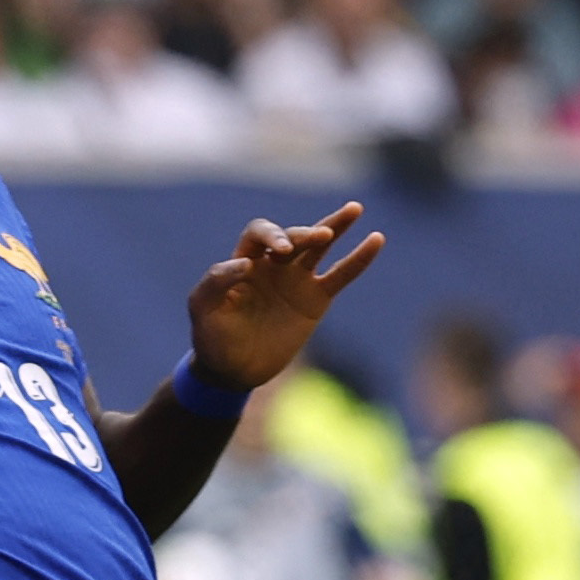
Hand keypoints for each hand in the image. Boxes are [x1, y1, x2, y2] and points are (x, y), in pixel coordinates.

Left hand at [185, 202, 386, 390]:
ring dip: (335, 226)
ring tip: (354, 209)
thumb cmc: (212, 337)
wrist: (234, 370)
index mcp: (245, 260)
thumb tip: (245, 264)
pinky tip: (376, 239)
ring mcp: (297, 280)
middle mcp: (273, 264)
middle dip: (303, 234)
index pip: (260, 233)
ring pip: (320, 246)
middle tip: (316, 239)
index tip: (278, 254)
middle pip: (293, 235)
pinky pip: (341, 275)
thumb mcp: (202, 309)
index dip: (271, 235)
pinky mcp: (316, 300)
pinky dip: (359, 259)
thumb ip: (216, 282)